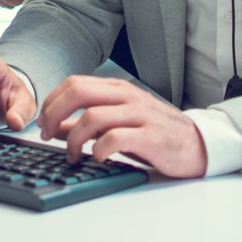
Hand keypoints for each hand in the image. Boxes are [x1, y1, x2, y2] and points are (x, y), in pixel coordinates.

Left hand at [38, 75, 207, 176]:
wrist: (197, 144)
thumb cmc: (154, 133)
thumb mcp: (118, 122)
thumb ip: (88, 123)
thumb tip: (56, 128)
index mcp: (117, 89)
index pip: (73, 83)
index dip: (52, 102)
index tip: (43, 124)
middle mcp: (126, 96)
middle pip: (77, 92)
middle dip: (54, 114)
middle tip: (47, 135)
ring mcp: (138, 114)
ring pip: (92, 117)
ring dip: (73, 139)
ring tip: (72, 155)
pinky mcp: (149, 136)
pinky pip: (114, 139)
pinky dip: (98, 150)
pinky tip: (97, 158)